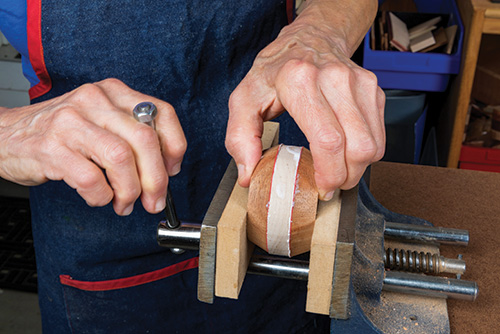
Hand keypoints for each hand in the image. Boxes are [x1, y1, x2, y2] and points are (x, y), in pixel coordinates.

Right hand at [0, 78, 185, 214]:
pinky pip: (91, 179)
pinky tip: (98, 197)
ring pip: (121, 159)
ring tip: (124, 203)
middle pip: (145, 141)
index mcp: (114, 93)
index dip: (175, 147)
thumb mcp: (101, 121)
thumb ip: (132, 136)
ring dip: (130, 191)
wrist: (7, 135)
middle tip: (154, 200)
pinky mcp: (51, 148)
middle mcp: (95, 100)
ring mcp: (71, 122)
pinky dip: (101, 197)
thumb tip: (165, 170)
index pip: (163, 113)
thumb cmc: (62, 133)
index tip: (172, 170)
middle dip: (156, 179)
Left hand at [225, 0, 383, 199]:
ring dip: (358, 169)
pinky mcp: (373, 88)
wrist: (309, 38)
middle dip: (345, 178)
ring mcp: (359, 82)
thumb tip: (248, 173)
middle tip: (329, 185)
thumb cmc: (276, 71)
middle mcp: (335, 79)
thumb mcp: (244, 98)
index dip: (329, 173)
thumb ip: (239, 137)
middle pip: (357, 148)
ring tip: (338, 170)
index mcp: (299, 81)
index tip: (321, 187)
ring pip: (373, 145)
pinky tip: (346, 150)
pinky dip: (365, 152)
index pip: (328, 140)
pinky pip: (379, 135)